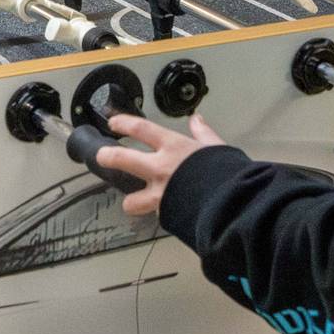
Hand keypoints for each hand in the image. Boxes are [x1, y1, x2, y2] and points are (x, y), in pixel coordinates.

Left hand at [97, 113, 224, 217]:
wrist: (232, 202)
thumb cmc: (227, 172)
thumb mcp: (216, 147)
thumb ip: (203, 134)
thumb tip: (197, 120)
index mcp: (174, 147)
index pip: (141, 129)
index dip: (124, 124)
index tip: (114, 123)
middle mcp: (161, 168)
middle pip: (123, 158)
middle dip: (108, 156)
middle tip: (101, 156)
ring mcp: (160, 192)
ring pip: (132, 200)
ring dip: (131, 202)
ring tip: (132, 203)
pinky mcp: (167, 213)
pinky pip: (159, 214)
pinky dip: (163, 213)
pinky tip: (169, 213)